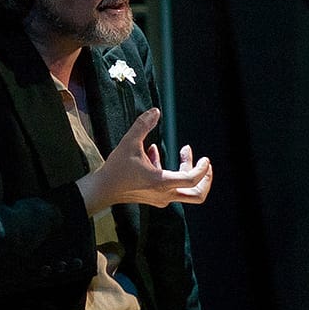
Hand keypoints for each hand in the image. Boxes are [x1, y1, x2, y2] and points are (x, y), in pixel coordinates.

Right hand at [78, 108, 212, 213]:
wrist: (102, 190)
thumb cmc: (116, 169)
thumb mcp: (128, 143)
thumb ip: (142, 126)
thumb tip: (155, 111)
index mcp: (162, 183)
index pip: (192, 179)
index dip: (202, 168)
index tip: (204, 157)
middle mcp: (164, 194)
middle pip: (197, 195)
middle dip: (205, 180)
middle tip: (206, 164)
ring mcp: (159, 198)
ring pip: (185, 191)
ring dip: (187, 171)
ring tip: (183, 151)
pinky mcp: (153, 197)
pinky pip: (170, 187)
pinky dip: (170, 172)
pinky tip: (156, 154)